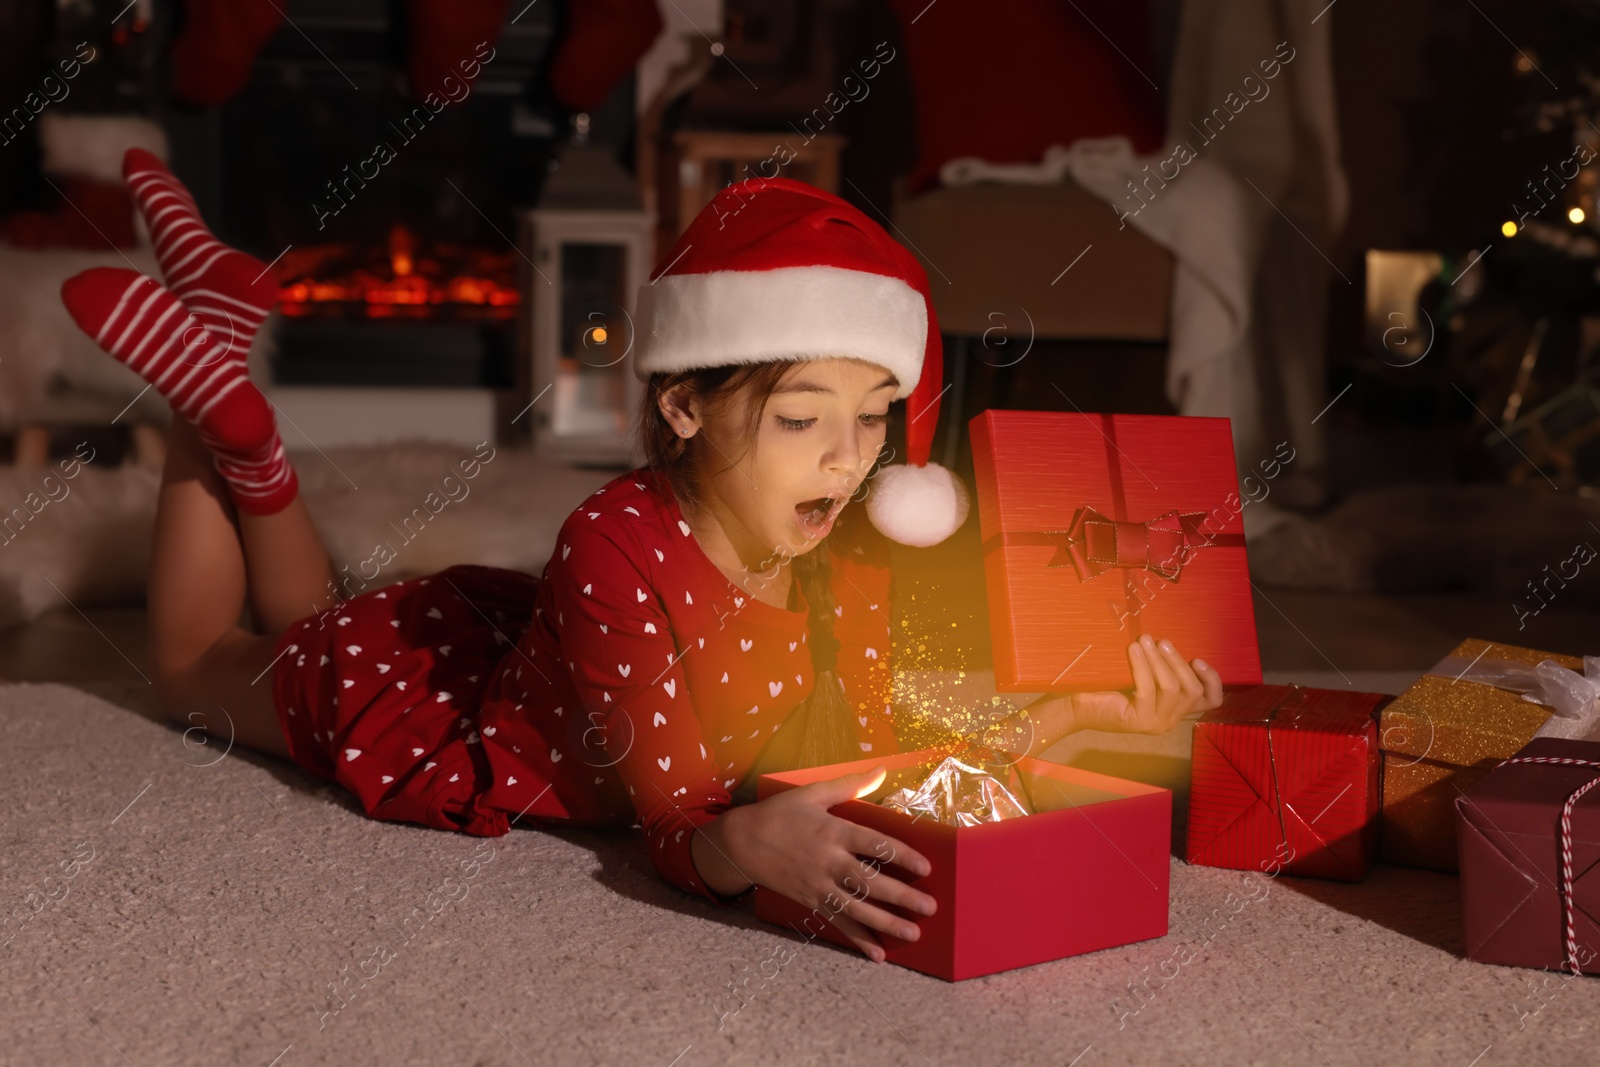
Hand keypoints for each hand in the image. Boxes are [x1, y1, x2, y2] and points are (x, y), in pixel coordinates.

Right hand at [694, 766, 936, 961]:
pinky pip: (838, 922)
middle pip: (871, 882)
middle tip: (930, 907)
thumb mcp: (813, 793)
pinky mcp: (811, 901)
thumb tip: (881, 770)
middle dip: (902, 896)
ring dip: (887, 923)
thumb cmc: (780, 814)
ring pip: (858, 908)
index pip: (875, 845)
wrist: (742, 843)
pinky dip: (858, 939)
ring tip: (914, 933)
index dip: (902, 856)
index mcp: (834, 831)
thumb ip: (850, 785)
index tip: (926, 868)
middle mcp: (829, 861)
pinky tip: (878, 953)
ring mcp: (819, 885)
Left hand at [1071, 634, 1222, 734]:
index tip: (1197, 659)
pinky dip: (1142, 665)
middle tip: (1162, 641)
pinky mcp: (1139, 720)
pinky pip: (1148, 688)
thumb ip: (1163, 669)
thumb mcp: (1144, 678)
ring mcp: (1156, 723)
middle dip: (1178, 661)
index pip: (1210, 701)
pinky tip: (1134, 649)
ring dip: (1159, 660)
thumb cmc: (1112, 687)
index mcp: (1176, 710)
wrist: (1080, 707)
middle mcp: (1170, 721)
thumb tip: (1171, 642)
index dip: (1212, 680)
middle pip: (1192, 690)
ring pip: (1171, 688)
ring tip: (1146, 640)